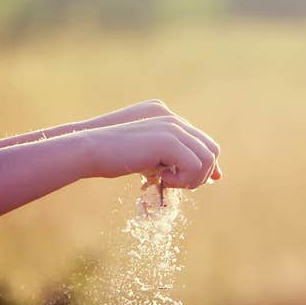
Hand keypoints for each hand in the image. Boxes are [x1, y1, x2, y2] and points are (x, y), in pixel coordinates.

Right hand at [78, 110, 221, 188]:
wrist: (93, 150)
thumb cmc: (116, 158)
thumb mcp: (150, 159)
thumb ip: (173, 162)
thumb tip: (200, 176)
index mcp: (170, 120)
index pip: (204, 142)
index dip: (207, 165)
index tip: (202, 182)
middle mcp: (175, 120)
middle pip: (212, 150)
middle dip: (201, 174)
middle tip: (178, 184)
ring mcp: (173, 128)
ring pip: (207, 159)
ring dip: (192, 179)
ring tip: (169, 182)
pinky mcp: (168, 140)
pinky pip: (194, 165)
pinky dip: (183, 180)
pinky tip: (162, 180)